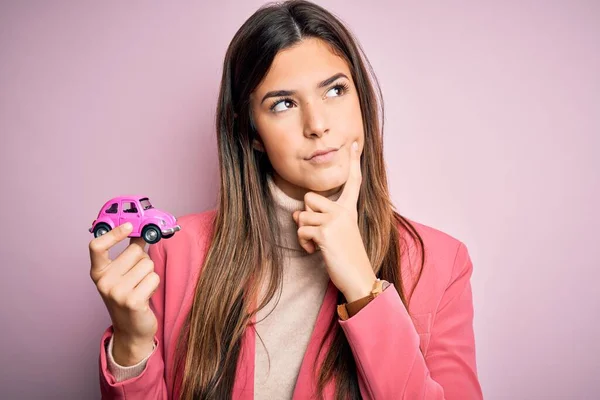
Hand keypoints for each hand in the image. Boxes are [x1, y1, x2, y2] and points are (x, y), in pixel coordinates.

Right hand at [89, 223, 158, 365]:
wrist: (131, 330)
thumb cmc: (128, 297)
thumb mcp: (122, 275)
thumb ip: (129, 253)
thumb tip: (142, 232)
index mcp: (98, 273)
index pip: (97, 246)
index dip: (113, 233)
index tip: (129, 226)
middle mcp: (104, 282)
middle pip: (134, 251)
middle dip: (142, 260)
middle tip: (137, 277)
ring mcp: (116, 292)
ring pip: (147, 264)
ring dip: (150, 274)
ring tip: (141, 288)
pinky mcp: (132, 301)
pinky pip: (154, 278)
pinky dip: (154, 284)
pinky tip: (146, 296)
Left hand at [292, 141, 376, 301]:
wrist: (359, 277)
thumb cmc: (348, 257)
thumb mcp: (338, 233)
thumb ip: (320, 218)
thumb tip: (297, 214)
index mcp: (350, 209)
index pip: (352, 182)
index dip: (353, 163)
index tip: (354, 144)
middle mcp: (344, 211)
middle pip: (310, 198)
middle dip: (306, 215)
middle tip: (317, 232)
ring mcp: (335, 221)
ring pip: (302, 216)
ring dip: (304, 233)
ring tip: (318, 245)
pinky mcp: (325, 232)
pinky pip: (301, 230)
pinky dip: (304, 244)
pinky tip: (316, 251)